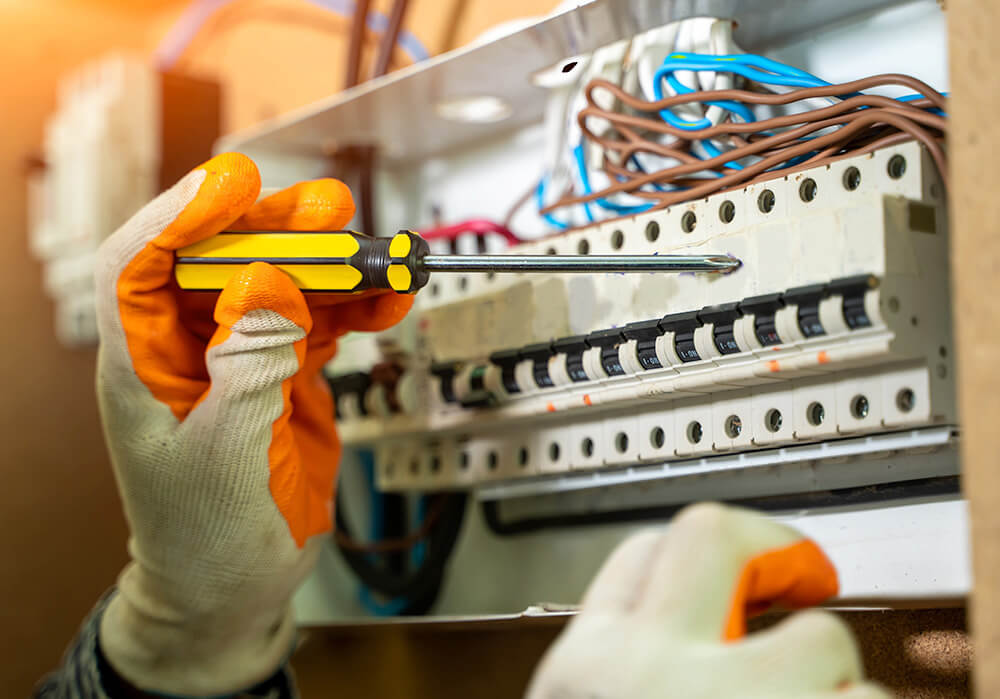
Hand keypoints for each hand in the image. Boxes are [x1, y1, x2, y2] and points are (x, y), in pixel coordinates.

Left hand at [95, 153, 411, 694]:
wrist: (234, 590)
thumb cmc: (204, 538)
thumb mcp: (225, 456)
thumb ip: (249, 366)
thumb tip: (267, 283)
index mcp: (144, 367)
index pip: (140, 266)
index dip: (179, 216)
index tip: (233, 184)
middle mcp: (189, 351)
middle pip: (225, 263)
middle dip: (275, 231)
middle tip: (329, 212)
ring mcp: (240, 360)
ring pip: (283, 288)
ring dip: (331, 267)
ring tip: (380, 256)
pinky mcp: (283, 377)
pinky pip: (320, 326)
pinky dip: (356, 311)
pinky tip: (388, 302)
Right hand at [526, 503, 887, 698]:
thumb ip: (623, 667)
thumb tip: (683, 633)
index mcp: (586, 671)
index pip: (637, 560)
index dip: (690, 554)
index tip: (735, 556)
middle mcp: (650, 671)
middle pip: (713, 534)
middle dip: (772, 546)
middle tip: (807, 574)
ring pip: (821, 638)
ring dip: (835, 680)